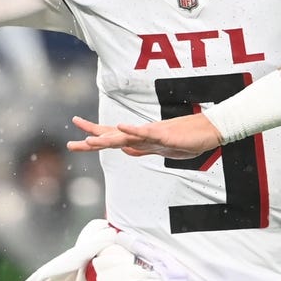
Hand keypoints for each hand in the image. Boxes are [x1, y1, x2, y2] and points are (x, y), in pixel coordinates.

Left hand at [67, 113, 221, 159]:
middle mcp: (143, 134)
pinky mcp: (165, 133)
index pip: (114, 137)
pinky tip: (122, 127)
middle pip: (113, 137)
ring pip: (126, 136)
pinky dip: (134, 130)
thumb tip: (125, 152)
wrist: (209, 130)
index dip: (95, 137)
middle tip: (71, 143)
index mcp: (141, 139)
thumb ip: (143, 149)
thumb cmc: (188, 138)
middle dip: (92, 140)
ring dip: (107, 138)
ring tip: (89, 140)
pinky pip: (147, 132)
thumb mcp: (163, 149)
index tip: (78, 139)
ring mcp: (153, 133)